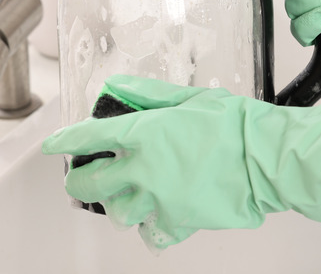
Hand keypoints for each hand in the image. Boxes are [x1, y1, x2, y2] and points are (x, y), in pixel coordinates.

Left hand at [42, 75, 320, 250]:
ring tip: (123, 196)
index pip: (88, 137)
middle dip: (79, 181)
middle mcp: (143, 170)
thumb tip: (119, 86)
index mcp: (143, 134)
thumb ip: (147, 94)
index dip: (65, 141)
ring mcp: (159, 200)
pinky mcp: (179, 222)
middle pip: (90, 184)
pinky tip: (153, 217)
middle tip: (80, 178)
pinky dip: (150, 227)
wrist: (266, 158)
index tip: (54, 145)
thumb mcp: (189, 97)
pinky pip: (152, 233)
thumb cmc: (236, 126)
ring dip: (116, 203)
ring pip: (118, 212)